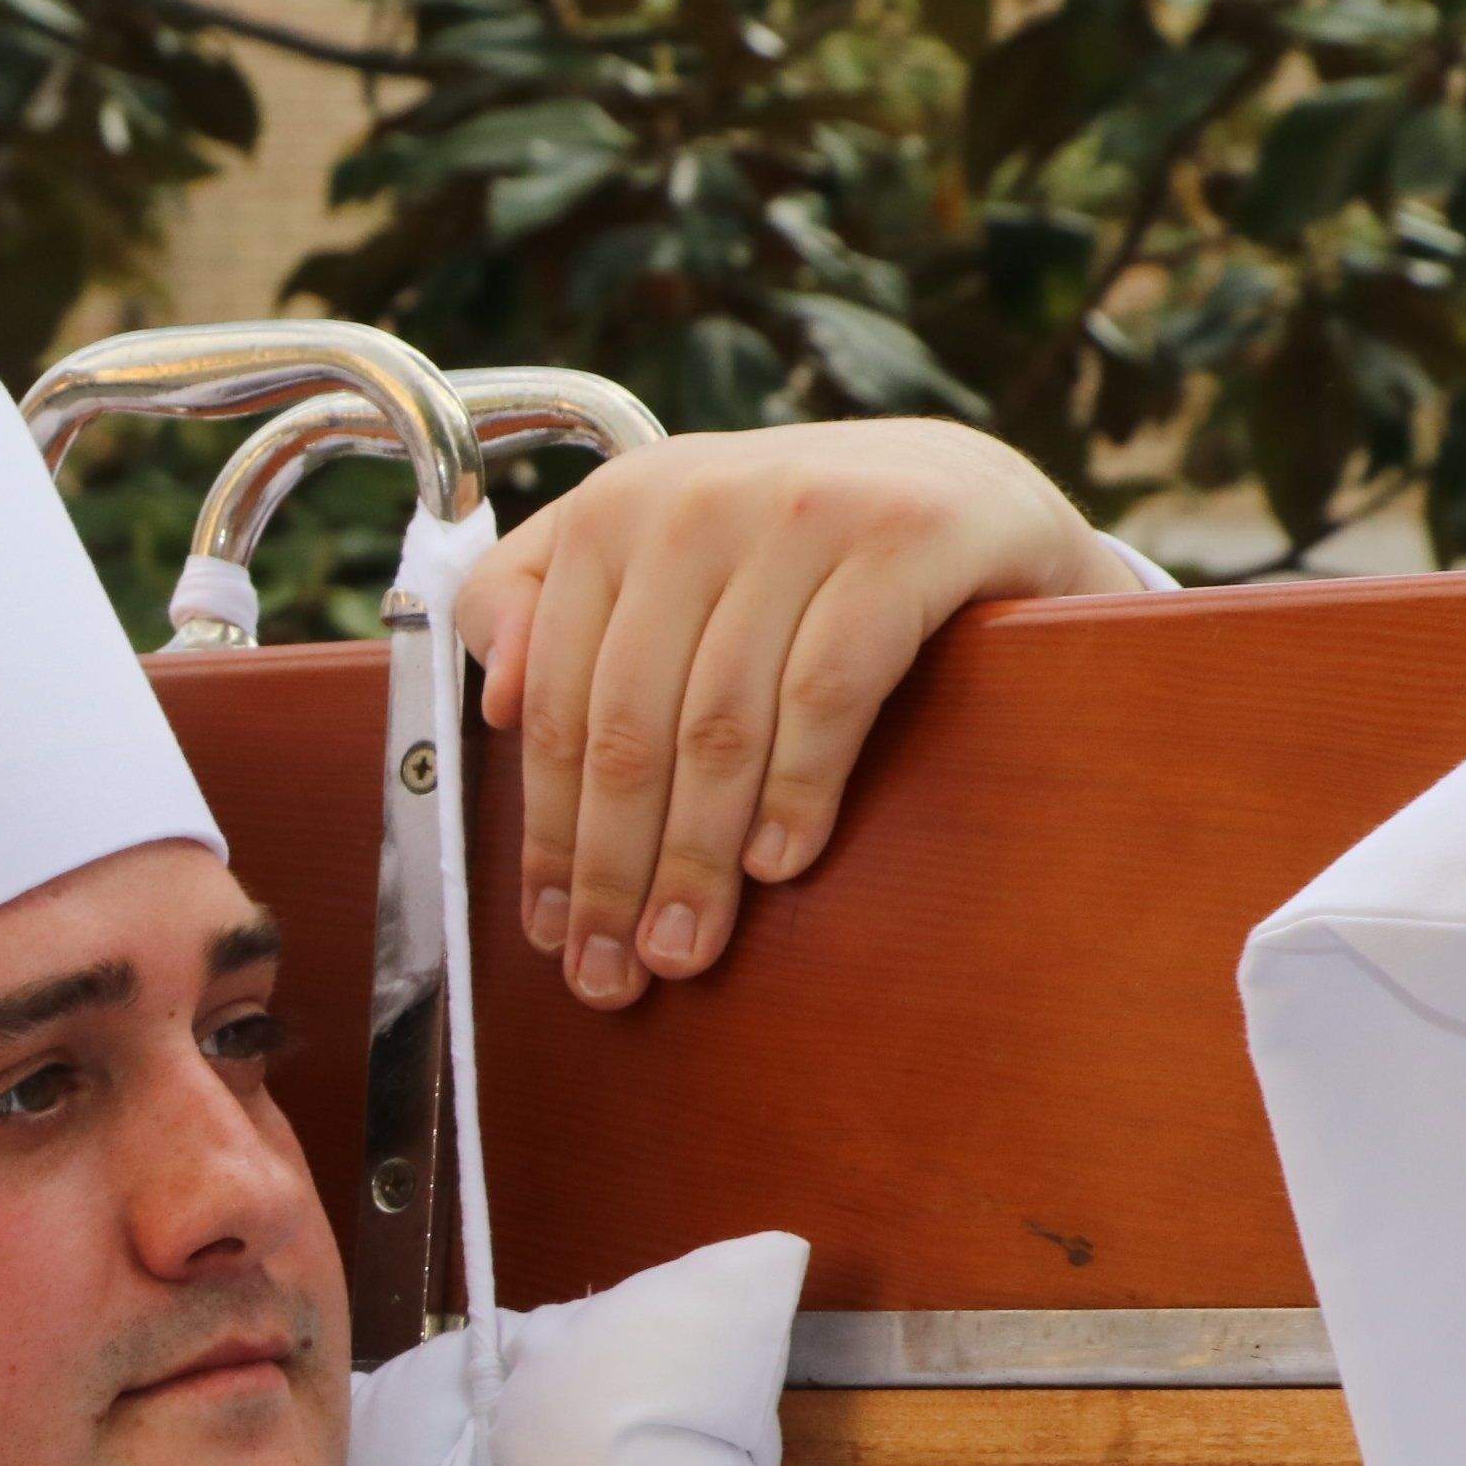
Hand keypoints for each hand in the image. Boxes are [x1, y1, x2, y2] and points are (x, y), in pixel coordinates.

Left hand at [454, 419, 1142, 1009]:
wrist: (969, 494)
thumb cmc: (792, 559)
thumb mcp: (659, 562)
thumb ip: (544, 605)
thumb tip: (496, 709)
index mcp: (613, 509)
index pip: (557, 703)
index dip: (546, 832)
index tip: (547, 930)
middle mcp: (694, 499)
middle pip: (627, 726)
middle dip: (614, 869)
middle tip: (614, 971)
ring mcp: (800, 510)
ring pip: (718, 723)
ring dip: (696, 857)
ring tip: (686, 948)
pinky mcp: (904, 537)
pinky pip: (828, 690)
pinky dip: (797, 787)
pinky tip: (778, 864)